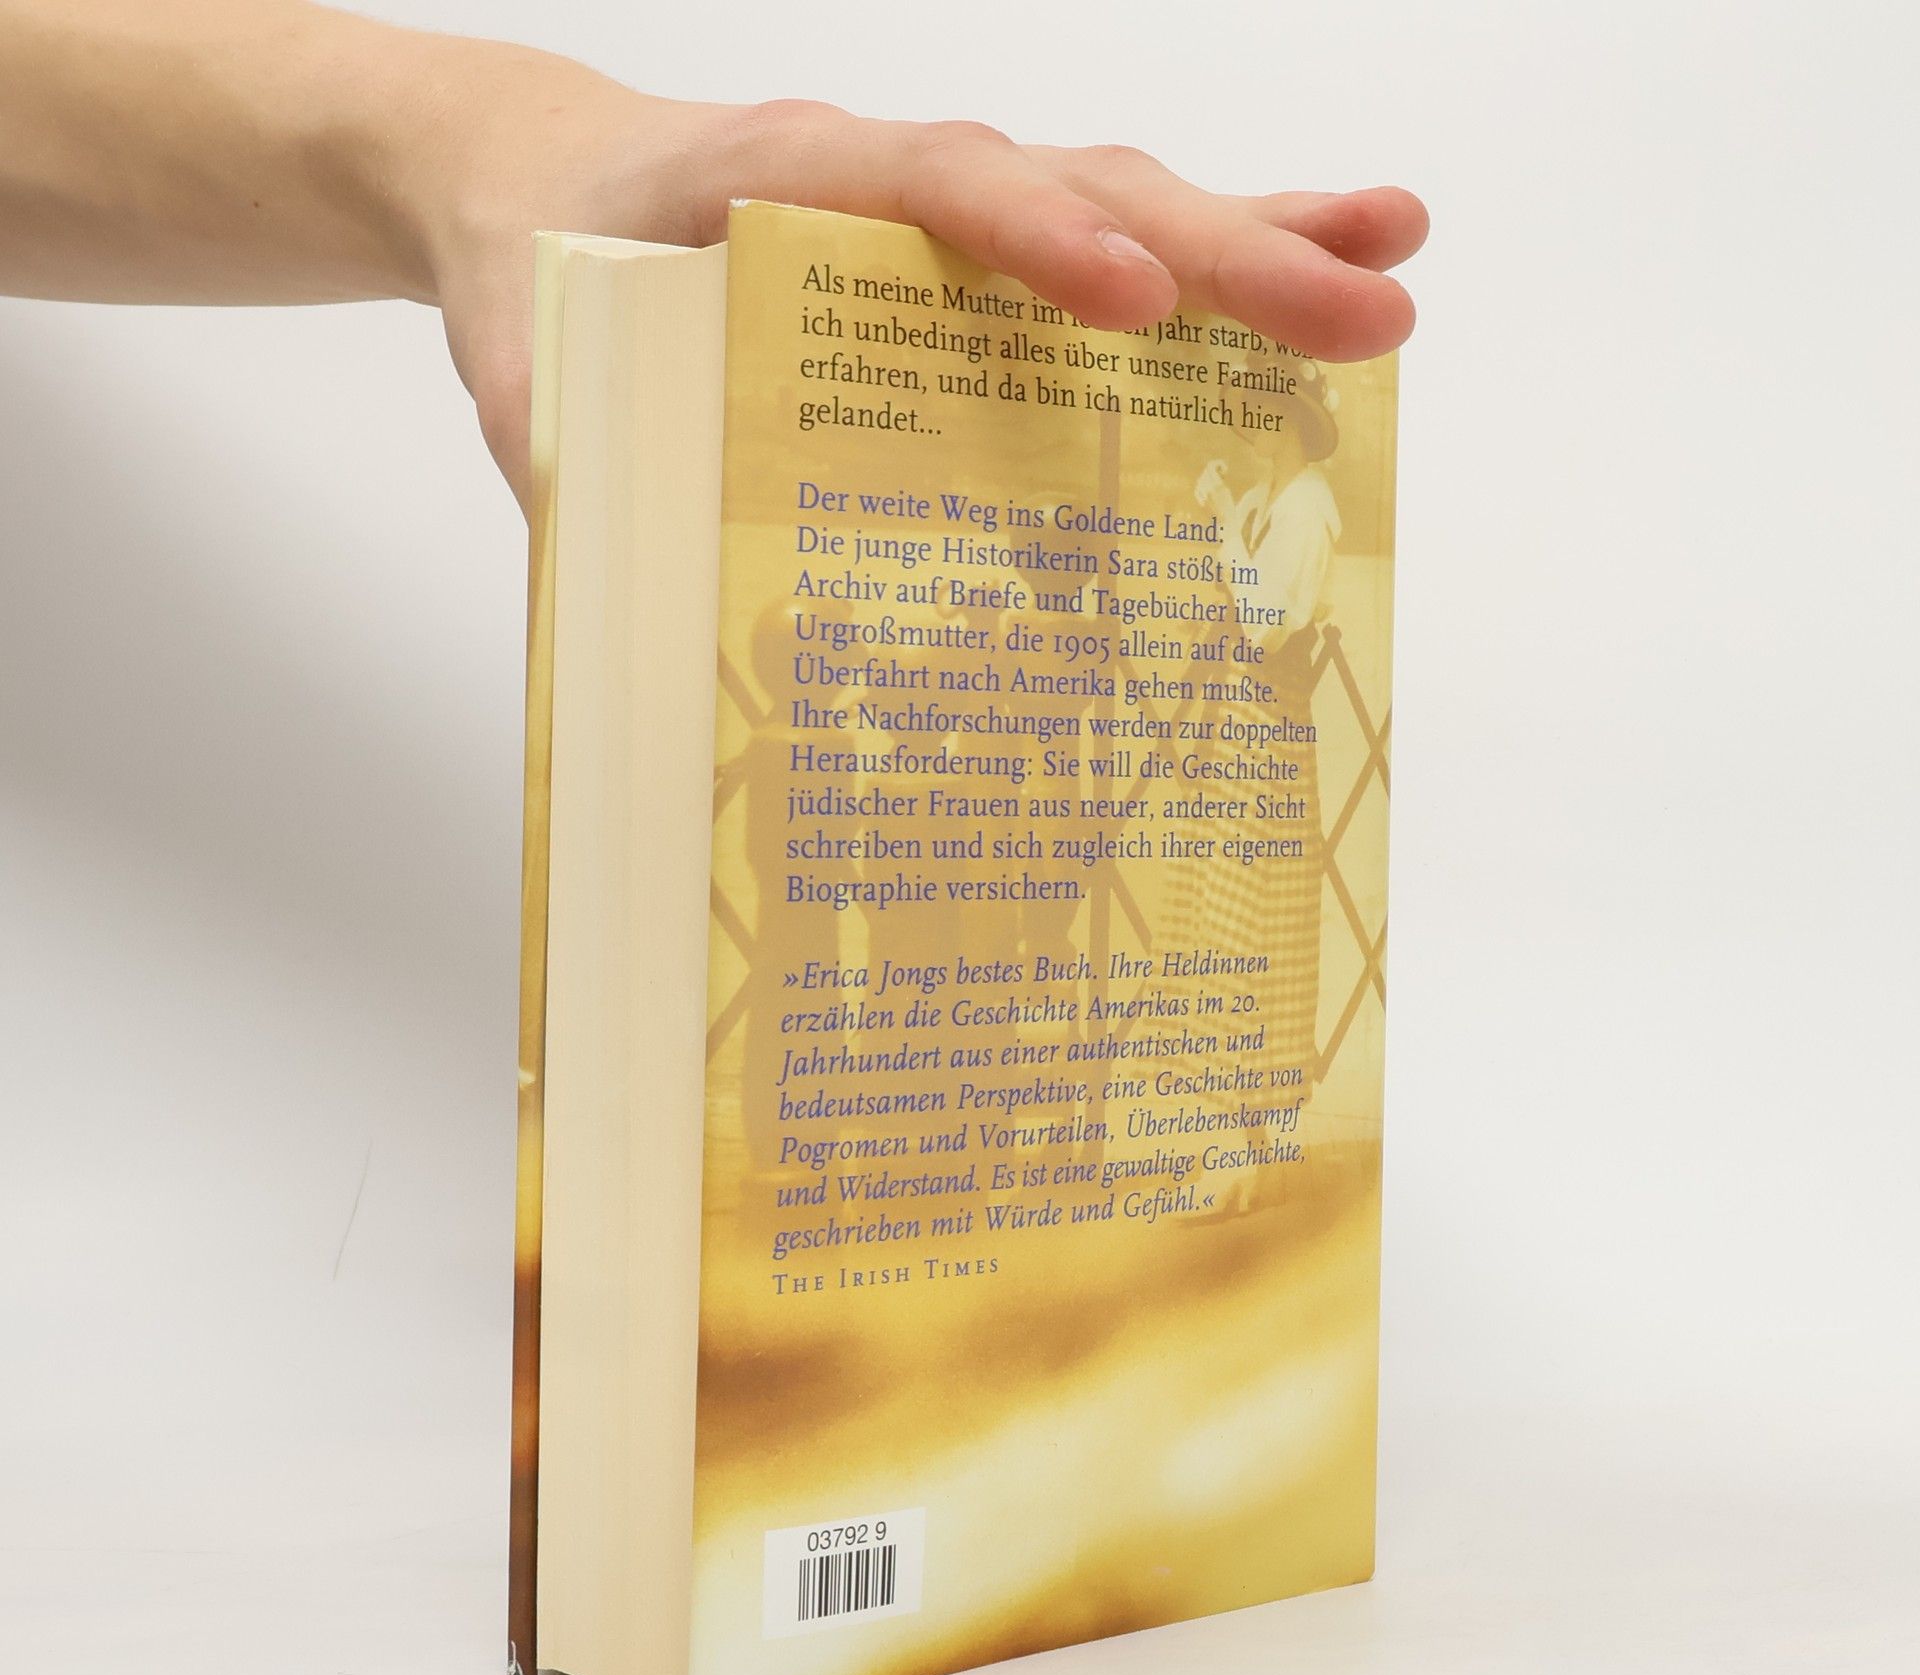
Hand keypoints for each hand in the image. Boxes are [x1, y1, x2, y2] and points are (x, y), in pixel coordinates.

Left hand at [406, 45, 1426, 507]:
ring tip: (1392, 273)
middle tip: (1363, 313)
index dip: (1040, 238)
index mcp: (777, 179)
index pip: (933, 189)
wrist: (527, 180)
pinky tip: (1326, 258)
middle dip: (1224, 251)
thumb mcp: (522, 352)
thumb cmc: (536, 255)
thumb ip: (555, 437)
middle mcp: (884, 176)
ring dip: (1260, 238)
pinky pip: (1105, 241)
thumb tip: (615, 555)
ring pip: (1120, 200)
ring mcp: (941, 209)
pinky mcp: (966, 252)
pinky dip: (1214, 253)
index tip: (1137, 300)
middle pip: (1077, 189)